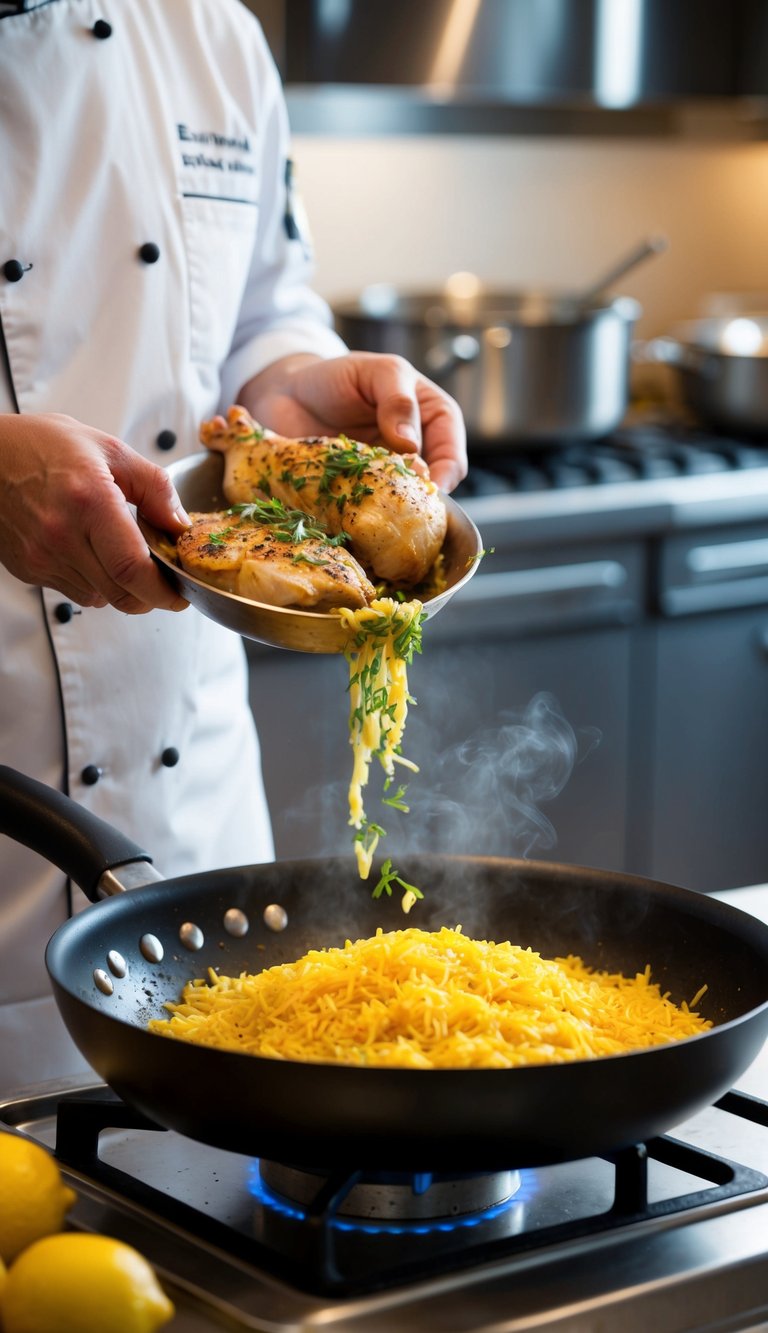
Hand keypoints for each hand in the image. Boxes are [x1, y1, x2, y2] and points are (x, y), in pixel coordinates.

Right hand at [0, 413, 189, 612]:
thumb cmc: (42, 446)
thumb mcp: (109, 450)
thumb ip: (155, 487)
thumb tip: (180, 525)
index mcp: (89, 501)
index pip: (133, 569)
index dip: (164, 591)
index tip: (181, 592)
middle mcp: (62, 536)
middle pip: (121, 594)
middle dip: (151, 597)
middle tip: (164, 583)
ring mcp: (42, 557)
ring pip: (101, 598)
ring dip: (122, 587)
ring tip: (122, 555)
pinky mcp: (29, 570)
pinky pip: (76, 592)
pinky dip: (95, 582)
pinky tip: (91, 552)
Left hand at [239, 352, 467, 492]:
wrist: (288, 393)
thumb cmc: (338, 375)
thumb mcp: (376, 371)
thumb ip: (398, 398)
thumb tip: (411, 443)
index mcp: (431, 418)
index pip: (452, 451)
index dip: (447, 471)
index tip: (430, 486)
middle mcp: (413, 452)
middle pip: (431, 485)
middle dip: (420, 497)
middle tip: (402, 502)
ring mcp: (385, 475)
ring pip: (401, 502)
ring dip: (391, 508)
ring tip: (375, 507)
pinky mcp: (358, 492)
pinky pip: (368, 511)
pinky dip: (363, 514)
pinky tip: (351, 511)